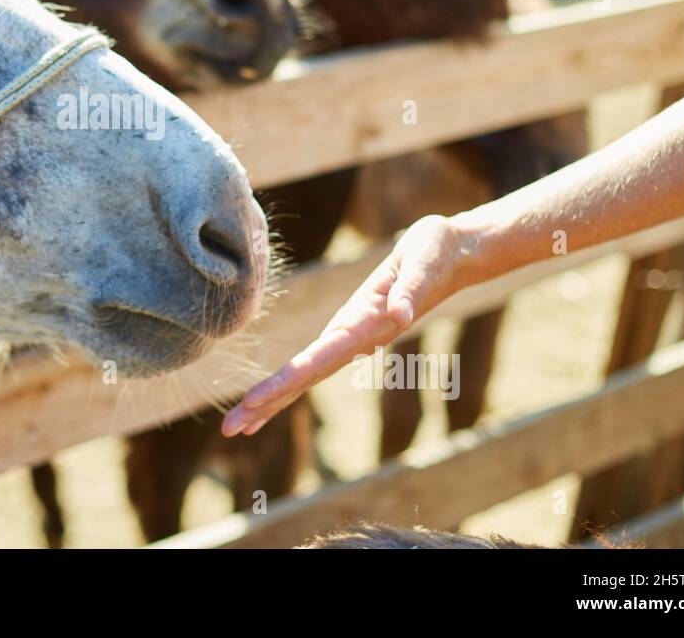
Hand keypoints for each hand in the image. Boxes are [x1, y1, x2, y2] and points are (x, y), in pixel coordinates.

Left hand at [222, 214, 471, 436]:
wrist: (453, 255)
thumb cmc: (436, 253)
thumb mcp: (425, 263)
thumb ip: (411, 289)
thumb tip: (398, 315)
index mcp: (365, 327)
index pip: (316, 360)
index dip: (283, 382)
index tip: (252, 402)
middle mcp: (356, 339)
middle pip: (304, 378)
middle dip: (267, 404)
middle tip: (229, 429)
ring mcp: (354, 337)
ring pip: (307, 375)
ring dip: (273, 400)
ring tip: (240, 424)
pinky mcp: (353, 328)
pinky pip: (314, 361)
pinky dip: (290, 381)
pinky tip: (273, 397)